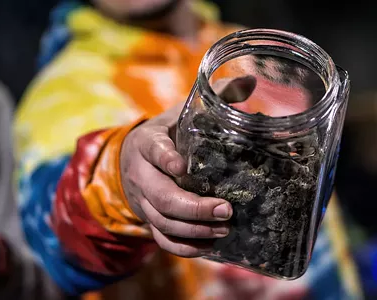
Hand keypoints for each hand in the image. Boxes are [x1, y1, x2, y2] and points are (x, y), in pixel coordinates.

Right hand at [120, 103, 232, 257]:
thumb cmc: (166, 135)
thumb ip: (214, 98)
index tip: (183, 166)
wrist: (131, 159)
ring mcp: (143, 200)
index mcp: (148, 142)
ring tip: (225, 228)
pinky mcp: (149, 218)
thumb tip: (251, 80)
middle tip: (226, 209)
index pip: (153, 149)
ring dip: (193, 230)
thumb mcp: (181, 114)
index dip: (165, 158)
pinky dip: (184, 247)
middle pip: (160, 196)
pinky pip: (161, 239)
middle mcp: (141, 174)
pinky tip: (209, 246)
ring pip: (162, 221)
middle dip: (193, 207)